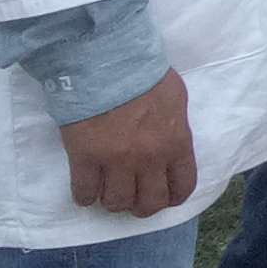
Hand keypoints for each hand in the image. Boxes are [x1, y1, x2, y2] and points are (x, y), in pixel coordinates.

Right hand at [60, 71, 195, 216]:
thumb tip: (171, 142)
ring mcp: (116, 161)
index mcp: (176, 143)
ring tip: (109, 192)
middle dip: (142, 206)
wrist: (105, 61)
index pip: (182, 187)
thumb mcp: (175, 97)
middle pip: (149, 203)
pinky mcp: (85, 158)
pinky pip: (85, 193)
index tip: (163, 197)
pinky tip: (86, 190)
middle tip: (133, 198)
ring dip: (113, 201)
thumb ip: (175, 126)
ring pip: (117, 203)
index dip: (172, 197)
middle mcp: (149, 159)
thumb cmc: (143, 73)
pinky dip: (85, 196)